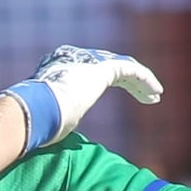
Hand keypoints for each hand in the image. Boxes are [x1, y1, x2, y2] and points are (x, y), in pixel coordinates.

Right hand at [4, 45, 162, 152]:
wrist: (34, 112)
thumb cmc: (38, 122)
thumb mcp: (50, 120)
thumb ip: (59, 119)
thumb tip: (57, 132)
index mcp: (58, 68)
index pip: (89, 71)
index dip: (110, 82)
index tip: (122, 94)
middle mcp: (72, 58)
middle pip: (108, 66)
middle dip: (128, 81)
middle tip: (144, 95)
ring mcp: (86, 60)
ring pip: (122, 67)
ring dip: (140, 82)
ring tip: (156, 96)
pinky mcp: (101, 68)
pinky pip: (130, 69)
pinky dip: (145, 79)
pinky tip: (156, 93)